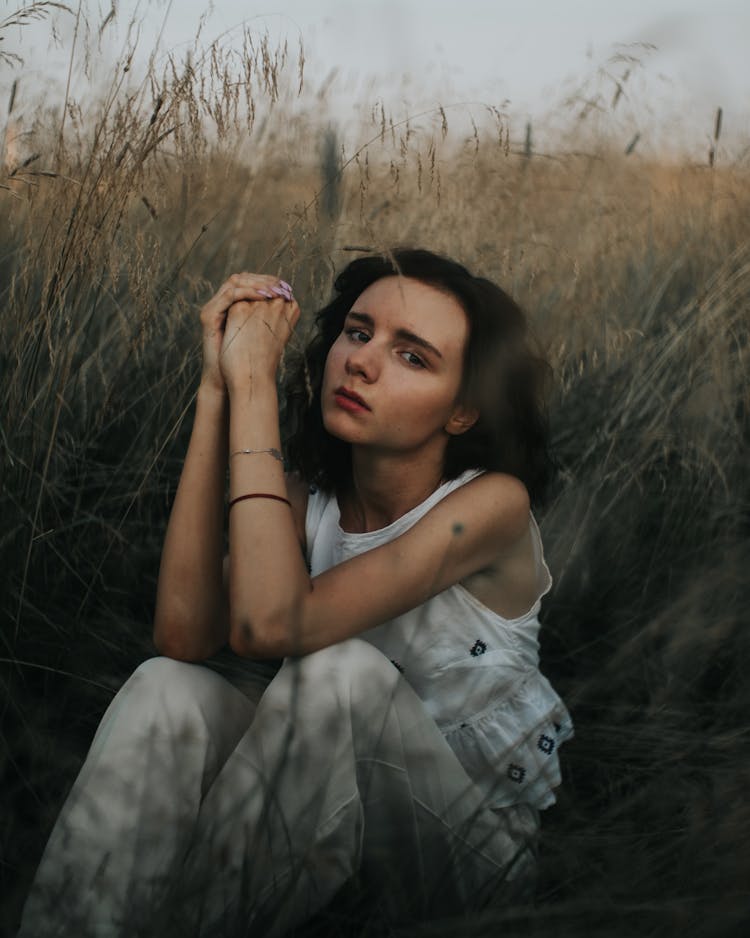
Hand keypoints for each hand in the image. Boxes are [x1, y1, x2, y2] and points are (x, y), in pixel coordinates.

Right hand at [198, 273, 294, 394]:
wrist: (228, 379)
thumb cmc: (247, 360)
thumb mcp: (261, 332)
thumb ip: (269, 315)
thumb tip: (290, 301)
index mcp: (232, 306)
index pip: (249, 281)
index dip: (268, 280)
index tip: (286, 286)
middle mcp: (220, 303)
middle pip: (242, 277)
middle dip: (263, 279)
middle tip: (281, 285)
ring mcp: (213, 307)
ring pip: (235, 282)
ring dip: (257, 284)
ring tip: (275, 291)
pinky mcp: (209, 315)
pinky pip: (230, 296)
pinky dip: (248, 293)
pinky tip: (264, 298)